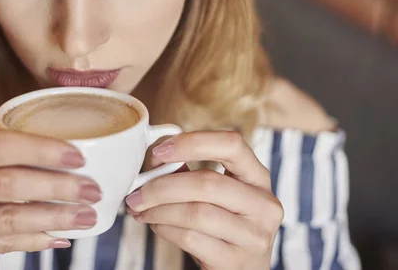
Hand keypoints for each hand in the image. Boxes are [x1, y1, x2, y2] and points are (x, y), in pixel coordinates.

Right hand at [0, 110, 100, 267]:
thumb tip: (29, 111)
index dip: (42, 151)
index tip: (77, 155)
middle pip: (7, 187)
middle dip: (57, 189)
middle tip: (92, 189)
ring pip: (7, 221)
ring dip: (53, 220)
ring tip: (86, 216)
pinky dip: (32, 241)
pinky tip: (57, 236)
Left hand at [126, 131, 282, 269]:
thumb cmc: (223, 225)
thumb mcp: (215, 194)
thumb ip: (187, 171)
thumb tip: (154, 157)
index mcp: (258, 177)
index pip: (232, 144)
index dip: (192, 143)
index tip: (160, 151)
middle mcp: (264, 205)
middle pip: (208, 183)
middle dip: (162, 186)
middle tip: (136, 191)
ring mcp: (254, 236)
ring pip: (196, 213)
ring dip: (158, 209)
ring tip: (141, 209)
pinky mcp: (236, 262)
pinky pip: (191, 238)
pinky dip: (164, 229)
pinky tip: (156, 224)